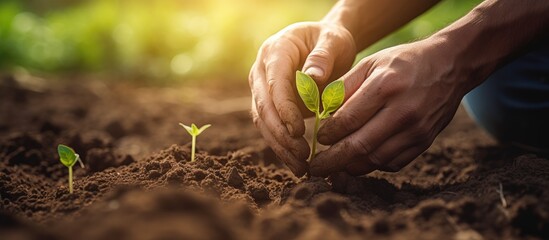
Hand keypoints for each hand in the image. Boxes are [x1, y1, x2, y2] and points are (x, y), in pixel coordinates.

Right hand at [249, 21, 355, 175]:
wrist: (324, 44)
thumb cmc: (331, 40)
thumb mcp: (333, 41)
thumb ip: (323, 56)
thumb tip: (312, 77)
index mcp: (275, 51)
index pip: (274, 84)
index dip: (284, 109)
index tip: (298, 131)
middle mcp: (261, 71)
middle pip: (263, 106)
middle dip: (281, 134)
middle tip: (302, 154)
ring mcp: (262, 89)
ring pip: (263, 122)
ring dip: (280, 146)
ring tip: (300, 166)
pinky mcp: (269, 105)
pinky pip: (271, 128)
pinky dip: (282, 147)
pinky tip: (296, 163)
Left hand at [310, 40, 466, 176]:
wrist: (451, 66)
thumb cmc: (403, 62)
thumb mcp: (370, 63)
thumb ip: (344, 87)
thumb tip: (321, 114)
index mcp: (386, 86)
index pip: (347, 120)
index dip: (328, 134)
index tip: (318, 138)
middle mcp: (403, 111)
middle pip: (359, 146)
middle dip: (332, 161)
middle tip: (315, 168)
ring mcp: (417, 130)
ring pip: (375, 160)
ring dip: (350, 167)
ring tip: (333, 167)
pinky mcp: (425, 142)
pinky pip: (392, 163)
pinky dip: (372, 165)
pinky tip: (359, 160)